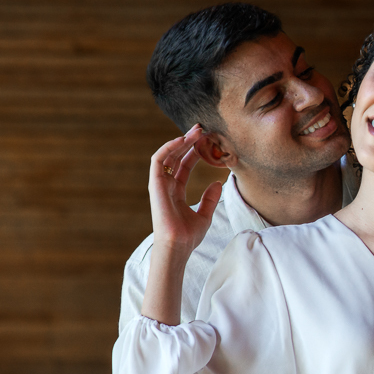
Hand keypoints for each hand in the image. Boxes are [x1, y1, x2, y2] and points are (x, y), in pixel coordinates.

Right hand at [148, 124, 221, 256]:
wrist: (178, 245)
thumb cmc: (189, 235)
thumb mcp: (205, 214)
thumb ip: (210, 198)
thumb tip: (219, 182)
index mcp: (175, 192)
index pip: (183, 166)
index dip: (194, 153)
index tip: (207, 142)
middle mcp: (166, 186)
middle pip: (175, 157)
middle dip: (188, 142)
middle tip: (202, 129)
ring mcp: (159, 184)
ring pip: (167, 155)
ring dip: (180, 141)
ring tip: (195, 131)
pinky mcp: (154, 184)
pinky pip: (158, 160)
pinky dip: (168, 148)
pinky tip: (182, 140)